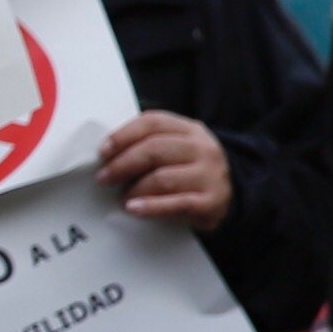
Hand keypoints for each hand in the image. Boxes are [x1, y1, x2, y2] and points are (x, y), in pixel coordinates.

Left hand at [98, 110, 233, 228]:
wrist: (230, 197)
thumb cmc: (189, 171)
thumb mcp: (177, 149)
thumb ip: (149, 144)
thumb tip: (107, 153)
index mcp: (190, 129)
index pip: (153, 122)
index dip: (123, 135)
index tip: (102, 151)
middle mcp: (202, 148)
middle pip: (155, 149)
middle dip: (122, 164)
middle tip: (103, 178)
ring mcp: (209, 175)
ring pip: (163, 178)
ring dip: (135, 188)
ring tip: (121, 198)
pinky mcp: (211, 202)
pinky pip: (176, 204)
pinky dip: (151, 207)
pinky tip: (133, 209)